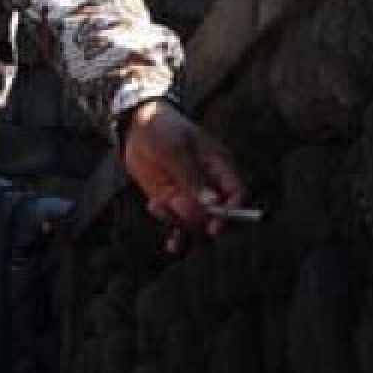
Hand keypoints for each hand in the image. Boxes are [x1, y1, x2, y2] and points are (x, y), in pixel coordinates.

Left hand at [122, 99, 245, 250]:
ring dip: (180, 223)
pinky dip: (177, 238)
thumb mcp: (174, 148)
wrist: (135, 126)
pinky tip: (171, 246)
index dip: (232, 211)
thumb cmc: (160, 128)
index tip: (215, 224)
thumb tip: (211, 204)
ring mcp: (191, 197)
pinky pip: (180, 228)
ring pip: (198, 224)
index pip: (237, 194)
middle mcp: (210, 186)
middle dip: (201, 220)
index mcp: (220, 166)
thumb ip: (190, 175)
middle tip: (178, 206)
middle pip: (220, 216)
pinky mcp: (173, 204)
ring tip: (159, 204)